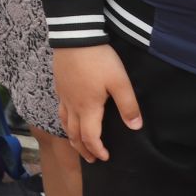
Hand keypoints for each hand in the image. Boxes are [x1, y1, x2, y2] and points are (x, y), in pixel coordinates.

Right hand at [53, 44, 142, 161]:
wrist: (75, 36)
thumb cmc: (99, 60)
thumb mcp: (120, 82)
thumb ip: (128, 106)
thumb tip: (135, 127)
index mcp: (88, 108)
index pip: (90, 137)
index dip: (98, 150)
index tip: (105, 157)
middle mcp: (72, 105)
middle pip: (74, 134)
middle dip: (83, 149)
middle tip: (91, 159)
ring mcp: (63, 95)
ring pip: (64, 123)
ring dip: (72, 137)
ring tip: (78, 143)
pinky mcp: (59, 85)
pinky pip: (60, 110)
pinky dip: (66, 121)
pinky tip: (71, 116)